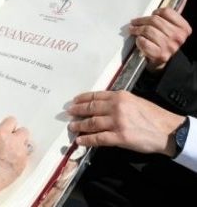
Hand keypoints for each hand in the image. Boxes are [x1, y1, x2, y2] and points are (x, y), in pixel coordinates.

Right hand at [0, 116, 29, 204]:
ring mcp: (19, 155)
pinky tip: (11, 162)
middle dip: (18, 135)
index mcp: (1, 134)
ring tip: (11, 153)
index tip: (8, 128)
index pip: (12, 121)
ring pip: (26, 145)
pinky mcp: (22, 166)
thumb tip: (2, 135)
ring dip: (20, 147)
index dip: (9, 125)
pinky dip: (20, 158)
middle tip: (12, 140)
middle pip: (24, 131)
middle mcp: (13, 143)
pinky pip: (25, 157)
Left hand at [67, 90, 184, 155]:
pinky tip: (80, 141)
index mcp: (119, 96)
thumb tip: (101, 104)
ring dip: (79, 126)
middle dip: (77, 111)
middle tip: (69, 113)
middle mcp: (116, 107)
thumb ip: (118, 101)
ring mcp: (117, 122)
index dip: (82, 99)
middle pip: (91, 108)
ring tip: (72, 127)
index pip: (95, 96)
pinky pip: (99, 138)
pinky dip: (88, 140)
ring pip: (92, 123)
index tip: (74, 101)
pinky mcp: (120, 137)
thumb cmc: (152, 115)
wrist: (167, 130)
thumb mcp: (134, 100)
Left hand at [129, 5, 190, 71]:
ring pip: (147, 30)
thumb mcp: (173, 27)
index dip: (156, 12)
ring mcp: (170, 46)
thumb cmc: (165, 41)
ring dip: (137, 30)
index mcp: (184, 28)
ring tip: (133, 30)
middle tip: (134, 22)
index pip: (167, 11)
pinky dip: (138, 40)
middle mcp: (179, 37)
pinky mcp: (160, 55)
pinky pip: (143, 41)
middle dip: (141, 20)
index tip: (152, 14)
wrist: (164, 62)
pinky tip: (139, 40)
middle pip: (154, 20)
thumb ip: (174, 14)